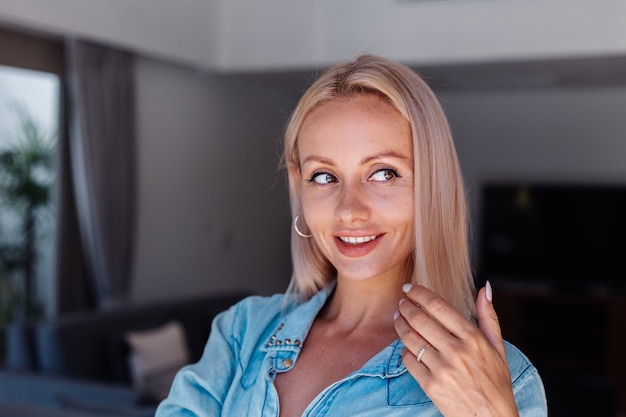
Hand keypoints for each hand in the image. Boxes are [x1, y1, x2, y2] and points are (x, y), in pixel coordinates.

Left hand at [393, 283, 518, 416]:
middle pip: (420, 319)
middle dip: (406, 306)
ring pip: (411, 338)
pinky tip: (406, 345)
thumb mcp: (498, 348)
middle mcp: (457, 352)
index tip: (410, 287)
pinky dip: (404, 350)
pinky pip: (408, 361)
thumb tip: (483, 288)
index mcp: (474, 339)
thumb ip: (488, 316)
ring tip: (398, 318)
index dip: (420, 293)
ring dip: (400, 324)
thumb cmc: (495, 383)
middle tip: (401, 301)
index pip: (439, 307)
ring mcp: (442, 369)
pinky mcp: (431, 386)